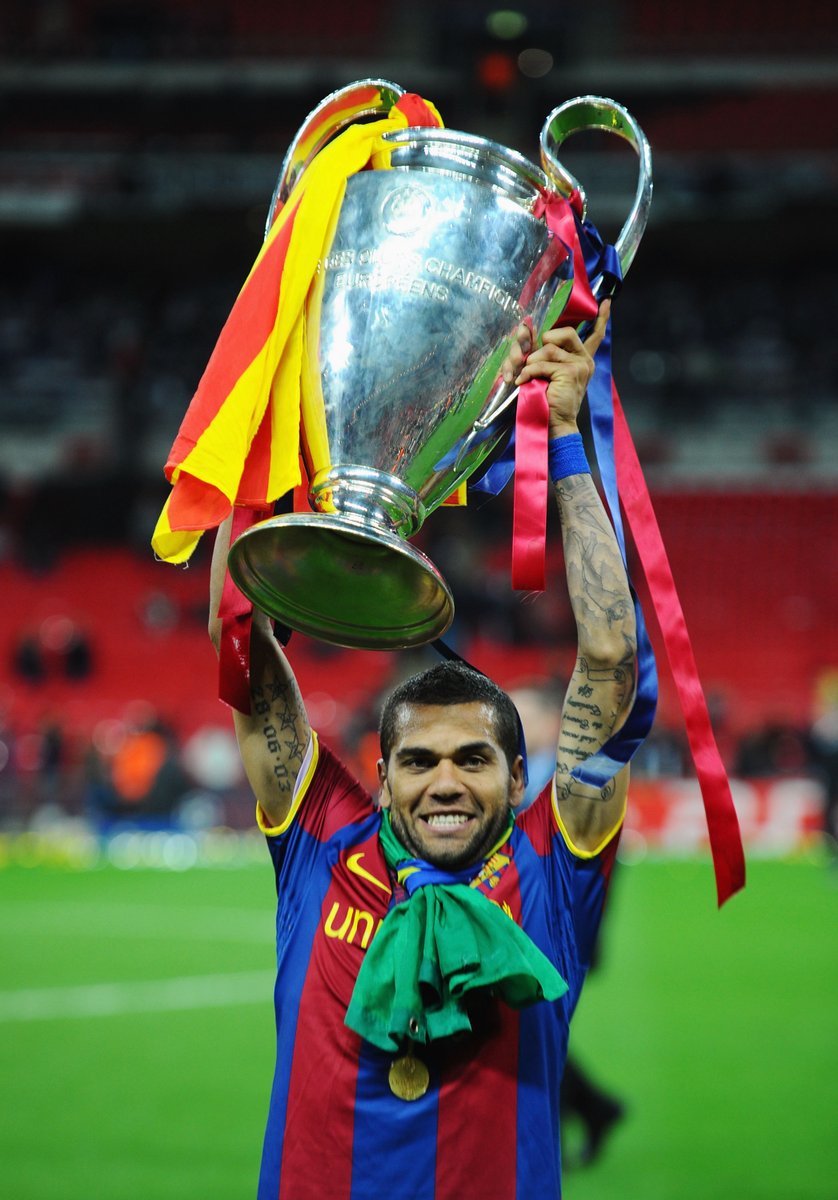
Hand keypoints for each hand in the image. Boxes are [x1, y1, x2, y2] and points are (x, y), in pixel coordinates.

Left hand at [502, 300, 610, 436]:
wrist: (551, 424)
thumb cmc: (545, 400)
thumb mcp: (544, 371)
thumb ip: (542, 352)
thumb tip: (526, 328)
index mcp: (582, 359)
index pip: (595, 335)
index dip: (602, 318)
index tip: (607, 302)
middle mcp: (585, 360)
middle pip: (565, 332)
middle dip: (544, 341)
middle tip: (534, 360)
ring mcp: (580, 366)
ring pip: (549, 348)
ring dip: (531, 362)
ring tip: (527, 376)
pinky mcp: (570, 372)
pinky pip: (543, 362)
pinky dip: (528, 372)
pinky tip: (524, 382)